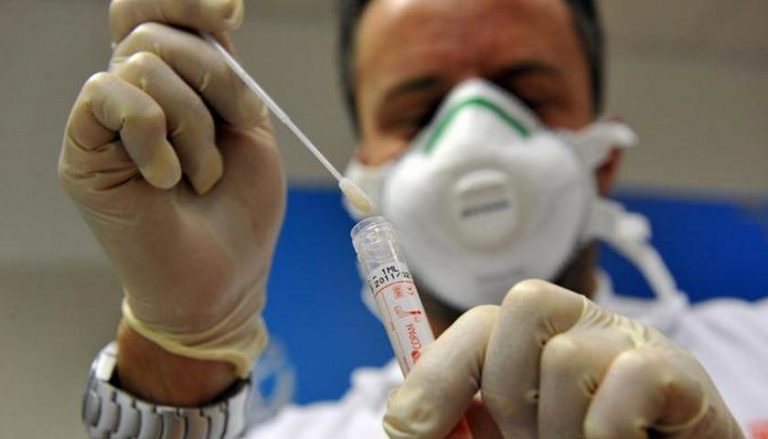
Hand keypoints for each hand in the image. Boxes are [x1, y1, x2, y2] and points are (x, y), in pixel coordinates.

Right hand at [59, 0, 283, 380]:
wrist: (224, 275)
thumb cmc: (240, 206)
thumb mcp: (248, 125)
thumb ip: (225, 67)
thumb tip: (217, 7)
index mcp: (175, 82)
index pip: (156, 10)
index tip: (231, 11)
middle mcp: (134, 93)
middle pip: (156, 32)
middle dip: (218, 78)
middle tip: (242, 126)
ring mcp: (106, 121)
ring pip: (143, 66)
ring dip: (195, 125)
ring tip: (202, 175)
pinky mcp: (83, 152)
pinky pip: (109, 97)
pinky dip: (153, 134)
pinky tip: (165, 179)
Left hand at [383, 280, 742, 437]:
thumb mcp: (512, 437)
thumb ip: (462, 428)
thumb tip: (404, 424)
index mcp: (532, 339)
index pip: (473, 326)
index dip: (434, 376)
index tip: (409, 429)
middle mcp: (579, 324)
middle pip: (515, 315)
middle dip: (506, 398)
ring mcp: (628, 341)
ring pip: (566, 356)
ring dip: (560, 427)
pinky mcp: (676, 369)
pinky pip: (629, 379)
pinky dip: (606, 429)